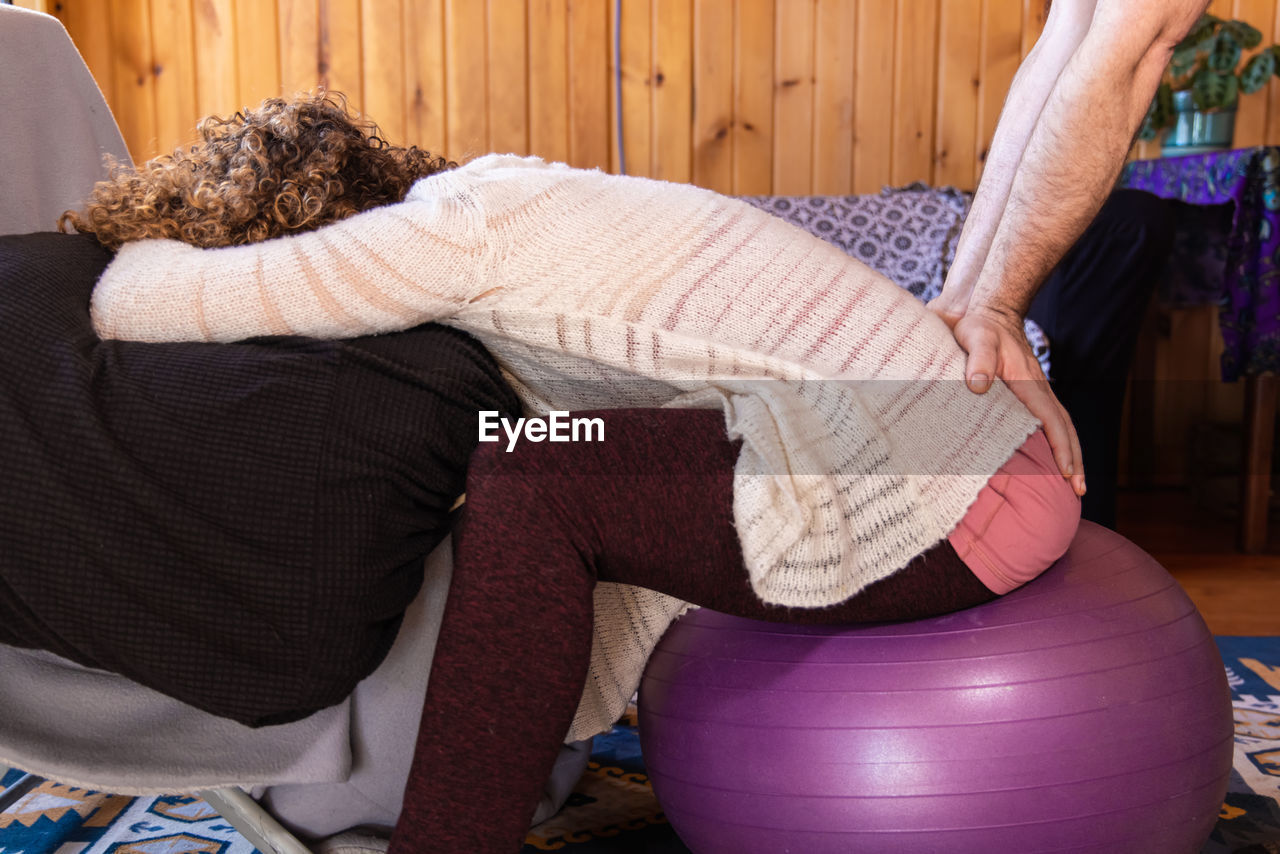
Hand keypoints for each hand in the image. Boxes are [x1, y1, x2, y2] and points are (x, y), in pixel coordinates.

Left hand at [932, 302, 1085, 497]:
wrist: (987, 312)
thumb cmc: (979, 326)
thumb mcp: (976, 338)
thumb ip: (978, 360)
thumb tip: (978, 386)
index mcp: (1029, 382)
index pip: (1052, 420)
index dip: (1061, 448)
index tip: (1067, 473)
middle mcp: (1038, 388)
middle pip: (1065, 428)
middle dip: (1074, 460)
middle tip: (1079, 491)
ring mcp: (1035, 391)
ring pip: (1060, 425)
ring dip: (1068, 453)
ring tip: (1072, 482)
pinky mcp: (1027, 392)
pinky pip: (1047, 420)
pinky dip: (1055, 440)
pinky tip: (1049, 457)